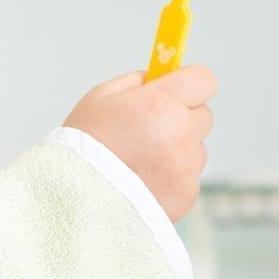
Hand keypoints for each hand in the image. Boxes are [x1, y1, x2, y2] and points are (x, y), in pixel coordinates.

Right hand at [62, 65, 216, 220]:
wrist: (74, 200)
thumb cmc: (84, 146)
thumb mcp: (100, 98)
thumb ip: (136, 82)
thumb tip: (161, 78)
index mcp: (161, 103)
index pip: (204, 79)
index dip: (190, 84)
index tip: (177, 90)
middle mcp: (181, 133)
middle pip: (203, 114)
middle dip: (182, 117)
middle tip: (148, 130)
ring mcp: (187, 167)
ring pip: (196, 148)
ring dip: (178, 150)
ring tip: (140, 162)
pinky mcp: (187, 194)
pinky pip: (188, 176)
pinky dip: (172, 178)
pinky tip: (143, 181)